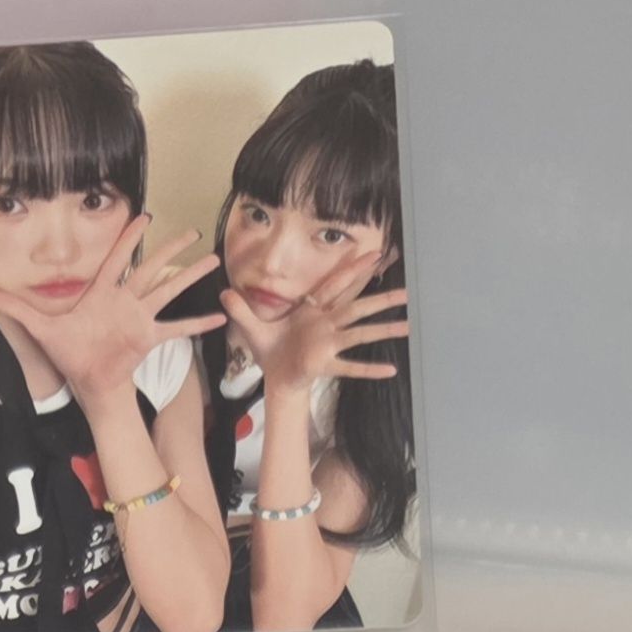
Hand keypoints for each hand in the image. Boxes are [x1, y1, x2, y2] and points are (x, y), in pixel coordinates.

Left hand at [0, 216, 224, 405]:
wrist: (88, 382)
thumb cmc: (69, 353)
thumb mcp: (41, 328)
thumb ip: (18, 309)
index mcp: (103, 293)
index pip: (118, 258)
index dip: (130, 237)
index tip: (146, 216)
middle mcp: (125, 300)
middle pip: (152, 268)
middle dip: (172, 250)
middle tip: (192, 232)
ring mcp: (140, 318)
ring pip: (169, 290)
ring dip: (190, 277)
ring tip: (212, 261)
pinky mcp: (149, 338)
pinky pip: (177, 329)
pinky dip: (197, 325)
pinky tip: (218, 317)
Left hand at [222, 249, 407, 395]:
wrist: (274, 377)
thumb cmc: (270, 350)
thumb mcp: (252, 326)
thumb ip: (240, 308)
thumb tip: (223, 291)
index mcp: (312, 311)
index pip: (335, 285)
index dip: (353, 269)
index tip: (374, 254)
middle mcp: (326, 325)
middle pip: (357, 306)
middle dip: (380, 297)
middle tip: (407, 290)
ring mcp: (329, 344)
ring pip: (360, 333)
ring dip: (383, 329)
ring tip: (409, 326)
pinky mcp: (325, 363)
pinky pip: (351, 367)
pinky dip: (369, 369)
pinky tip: (391, 370)